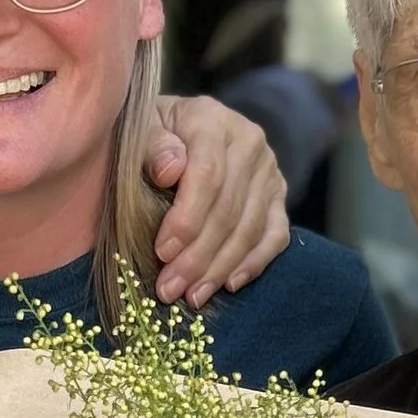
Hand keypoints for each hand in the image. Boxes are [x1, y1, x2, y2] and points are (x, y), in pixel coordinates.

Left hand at [147, 95, 290, 305]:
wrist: (182, 126)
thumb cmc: (152, 134)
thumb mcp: (140, 129)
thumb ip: (151, 145)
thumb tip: (170, 170)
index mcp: (212, 120)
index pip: (208, 176)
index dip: (187, 219)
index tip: (162, 253)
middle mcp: (249, 143)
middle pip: (229, 210)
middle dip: (198, 256)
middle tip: (169, 290)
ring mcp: (269, 171)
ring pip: (250, 228)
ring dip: (220, 268)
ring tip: (192, 296)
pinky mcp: (278, 196)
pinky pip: (275, 236)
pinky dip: (254, 263)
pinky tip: (229, 284)